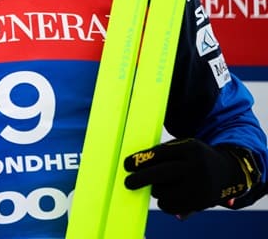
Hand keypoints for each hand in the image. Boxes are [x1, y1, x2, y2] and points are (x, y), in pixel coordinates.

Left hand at [123, 138, 258, 215]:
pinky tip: (166, 198)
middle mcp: (197, 166)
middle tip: (128, 183)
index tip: (126, 165)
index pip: (160, 154)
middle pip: (163, 173)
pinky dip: (164, 204)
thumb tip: (134, 166)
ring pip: (166, 192)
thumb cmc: (194, 157)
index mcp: (190, 148)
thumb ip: (161, 154)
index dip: (141, 160)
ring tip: (158, 186)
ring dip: (155, 191)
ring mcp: (201, 185)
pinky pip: (174, 207)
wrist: (227, 171)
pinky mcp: (202, 202)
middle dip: (141, 179)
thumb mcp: (183, 148)